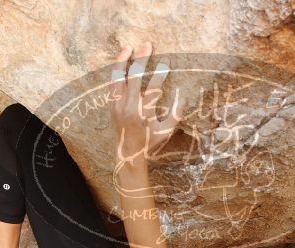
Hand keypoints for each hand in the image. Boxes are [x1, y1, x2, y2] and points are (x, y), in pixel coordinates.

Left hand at [109, 41, 185, 164]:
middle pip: (134, 77)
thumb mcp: (166, 132)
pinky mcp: (111, 105)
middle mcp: (128, 107)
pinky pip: (112, 84)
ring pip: (117, 77)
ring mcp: (117, 105)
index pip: (152, 88)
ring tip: (129, 47)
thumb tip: (183, 97)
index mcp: (143, 114)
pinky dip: (116, 71)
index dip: (160, 74)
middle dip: (142, 59)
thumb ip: (176, 115)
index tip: (166, 62)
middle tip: (149, 45)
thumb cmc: (150, 142)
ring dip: (123, 60)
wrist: (127, 154)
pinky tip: (121, 61)